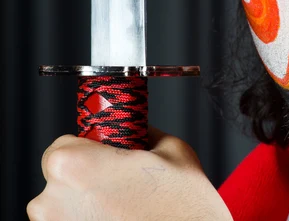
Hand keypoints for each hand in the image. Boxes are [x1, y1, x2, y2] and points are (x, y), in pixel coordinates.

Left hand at [27, 127, 231, 220]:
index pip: (61, 145)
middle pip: (59, 179)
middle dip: (86, 178)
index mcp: (74, 166)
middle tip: (123, 184)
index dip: (88, 148)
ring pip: (64, 207)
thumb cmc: (185, 209)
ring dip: (87, 205)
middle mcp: (52, 201)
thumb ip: (145, 132)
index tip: (108, 156)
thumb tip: (136, 129)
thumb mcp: (174, 150)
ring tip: (126, 209)